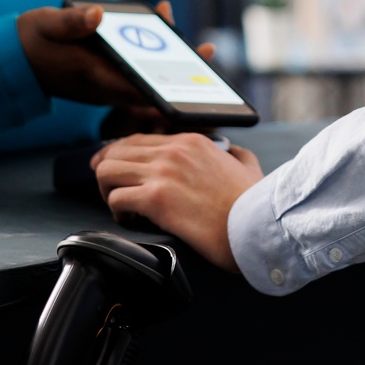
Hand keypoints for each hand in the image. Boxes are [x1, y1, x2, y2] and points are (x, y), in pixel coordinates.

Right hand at [15, 1, 214, 113]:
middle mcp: (104, 84)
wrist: (14, 59)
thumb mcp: (47, 24)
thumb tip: (96, 14)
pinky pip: (137, 68)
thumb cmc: (31, 40)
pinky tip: (164, 24)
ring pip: (146, 76)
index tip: (192, 79)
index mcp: (93, 75)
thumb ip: (71, 22)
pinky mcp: (106, 75)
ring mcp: (106, 81)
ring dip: (170, 57)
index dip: (166, 85)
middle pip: (151, 83)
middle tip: (208, 50)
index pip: (136, 87)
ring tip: (196, 38)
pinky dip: (153, 51)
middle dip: (180, 69)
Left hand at [91, 134, 262, 271]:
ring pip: (107, 171)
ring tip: (121, 208)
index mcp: (191, 140)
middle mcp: (173, 150)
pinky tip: (131, 222)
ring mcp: (163, 172)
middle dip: (107, 172)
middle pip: (116, 151)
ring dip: (108, 191)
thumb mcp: (249, 166)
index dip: (121, 156)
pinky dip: (117, 213)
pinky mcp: (156, 198)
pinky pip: (116, 199)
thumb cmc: (254, 203)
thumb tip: (233, 153)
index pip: (139, 139)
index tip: (118, 171)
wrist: (257, 225)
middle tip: (111, 191)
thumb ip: (236, 154)